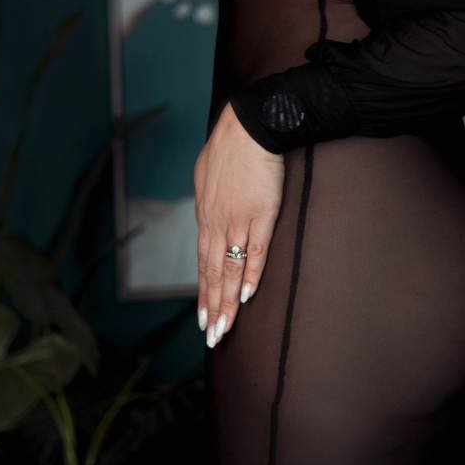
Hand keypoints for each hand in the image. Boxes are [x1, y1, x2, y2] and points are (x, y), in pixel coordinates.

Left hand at [195, 102, 283, 346]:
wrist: (250, 127)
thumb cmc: (229, 145)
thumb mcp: (207, 174)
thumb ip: (208, 198)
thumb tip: (208, 210)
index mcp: (206, 215)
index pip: (203, 262)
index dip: (204, 292)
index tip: (203, 316)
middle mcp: (217, 223)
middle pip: (212, 274)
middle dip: (211, 307)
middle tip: (211, 337)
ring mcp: (239, 221)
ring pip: (229, 270)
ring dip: (226, 302)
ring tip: (223, 329)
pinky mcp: (262, 215)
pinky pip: (255, 252)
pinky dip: (250, 276)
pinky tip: (245, 297)